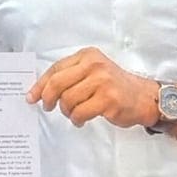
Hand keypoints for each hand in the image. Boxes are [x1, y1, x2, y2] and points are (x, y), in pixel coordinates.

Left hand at [28, 49, 158, 129]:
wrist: (144, 97)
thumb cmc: (115, 87)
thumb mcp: (93, 72)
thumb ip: (70, 77)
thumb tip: (41, 92)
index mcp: (88, 56)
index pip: (56, 69)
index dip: (40, 85)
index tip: (32, 97)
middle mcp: (94, 65)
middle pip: (58, 83)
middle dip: (48, 98)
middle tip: (48, 108)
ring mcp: (102, 82)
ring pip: (68, 100)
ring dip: (67, 112)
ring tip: (74, 114)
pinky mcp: (108, 99)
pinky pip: (80, 112)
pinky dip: (77, 119)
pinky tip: (82, 120)